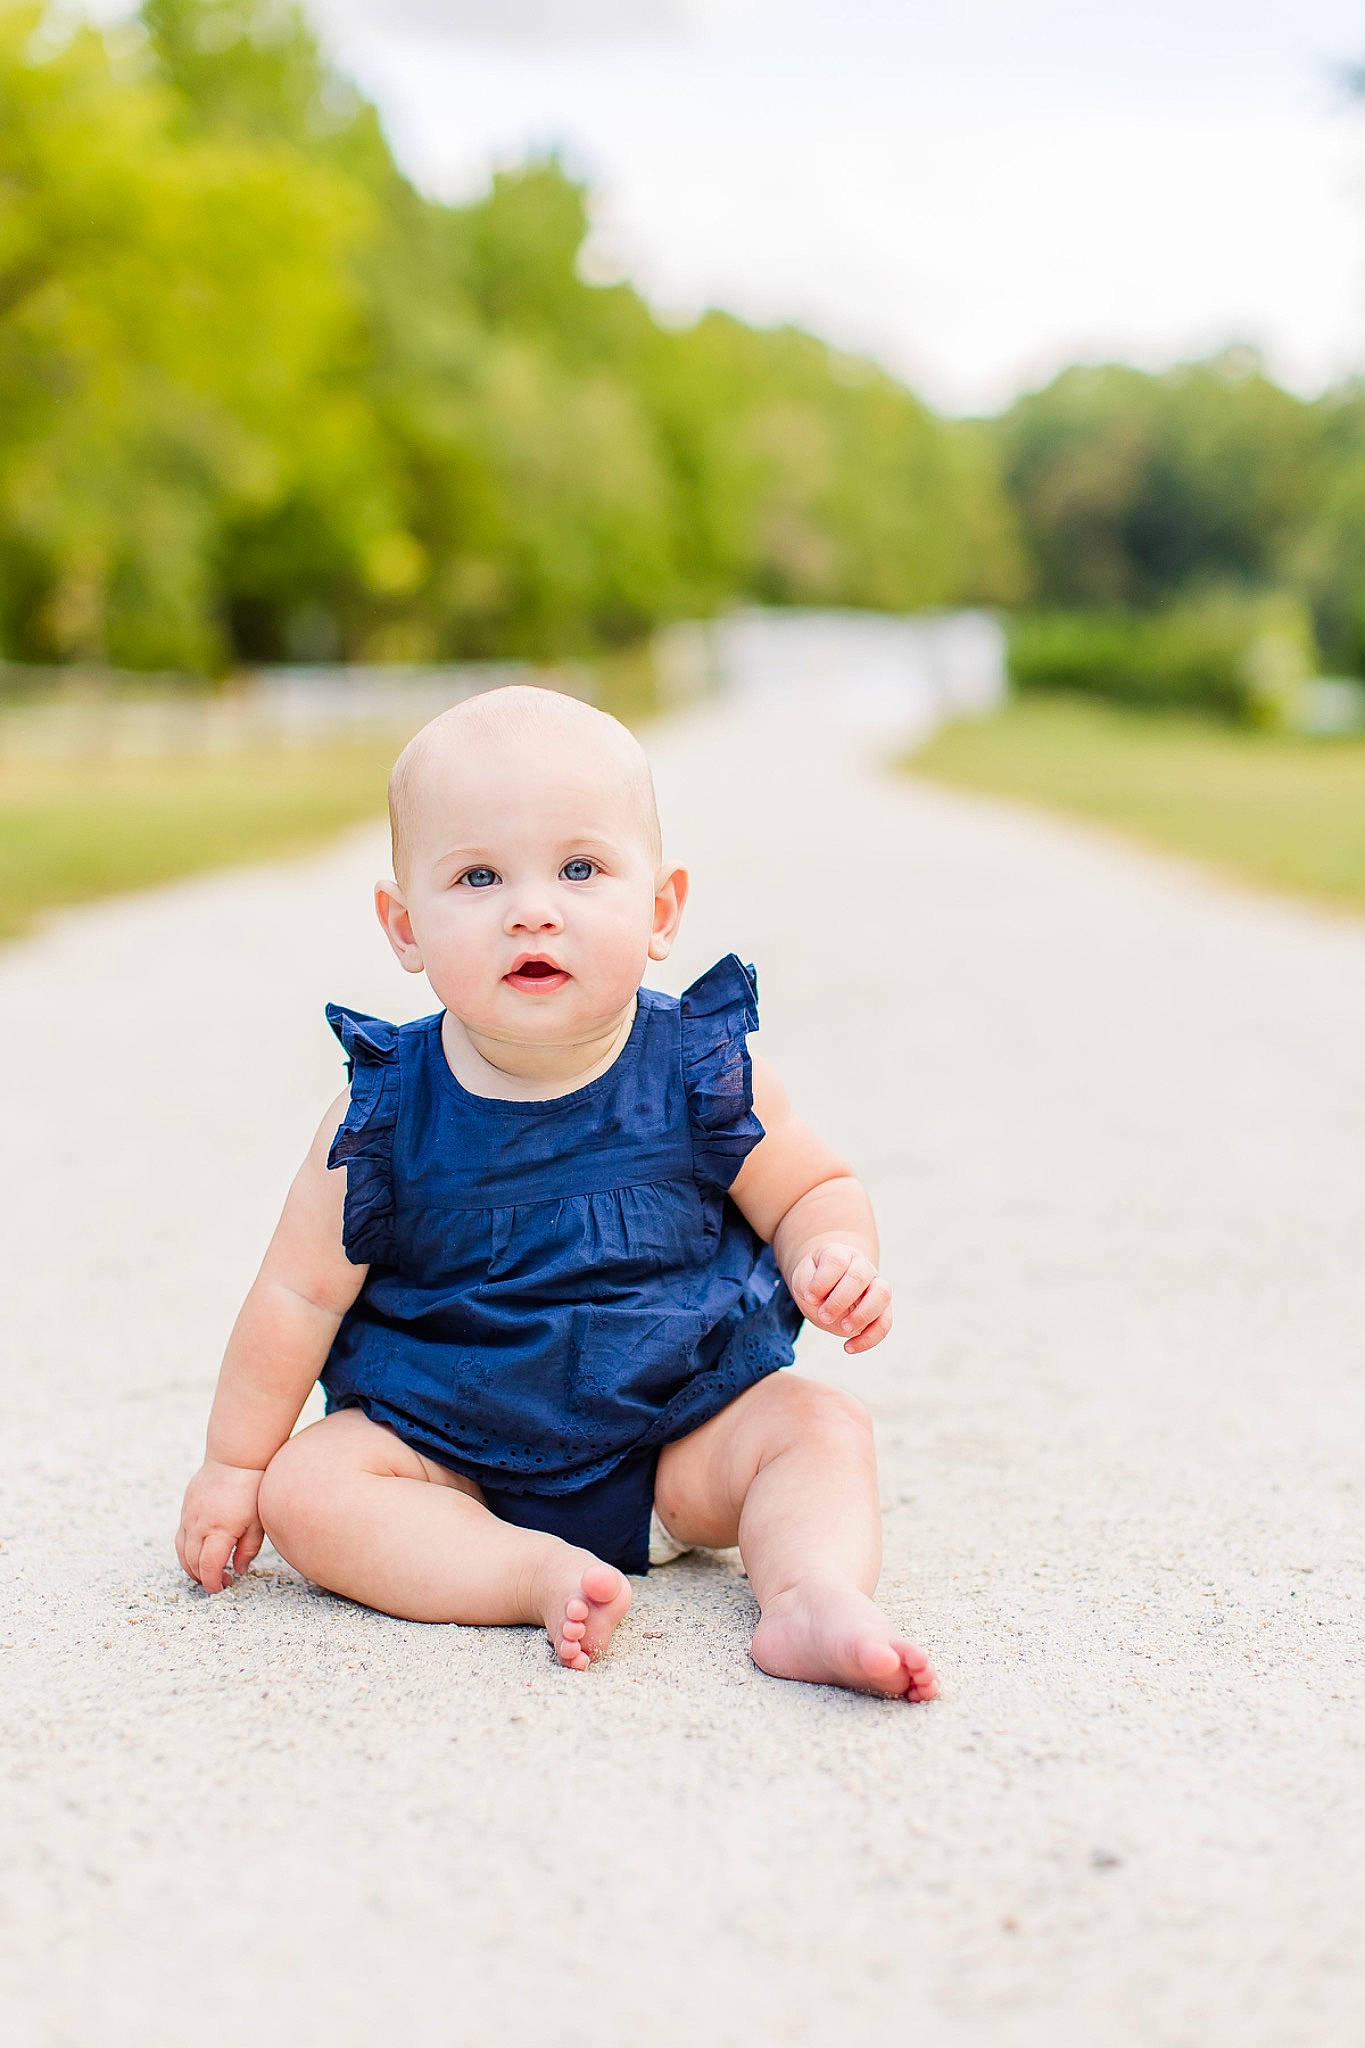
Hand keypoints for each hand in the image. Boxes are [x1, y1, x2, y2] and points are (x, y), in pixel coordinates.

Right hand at [176, 1460, 266, 1591]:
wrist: (235, 1457)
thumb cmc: (252, 1488)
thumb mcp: (257, 1522)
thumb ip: (247, 1549)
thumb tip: (237, 1569)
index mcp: (219, 1530)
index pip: (208, 1566)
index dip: (211, 1582)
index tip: (219, 1587)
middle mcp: (199, 1525)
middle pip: (191, 1562)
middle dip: (202, 1577)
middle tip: (218, 1581)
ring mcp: (189, 1515)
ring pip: (181, 1550)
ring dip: (190, 1565)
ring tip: (205, 1571)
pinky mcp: (187, 1506)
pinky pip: (180, 1534)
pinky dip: (186, 1549)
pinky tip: (198, 1550)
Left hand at [788, 1242, 891, 1354]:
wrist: (827, 1286)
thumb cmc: (814, 1280)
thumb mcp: (803, 1278)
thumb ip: (809, 1284)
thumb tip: (821, 1301)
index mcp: (841, 1255)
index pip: (837, 1260)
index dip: (822, 1280)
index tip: (809, 1296)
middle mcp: (862, 1267)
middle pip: (859, 1276)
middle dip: (839, 1300)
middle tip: (823, 1316)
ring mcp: (875, 1286)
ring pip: (882, 1294)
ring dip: (863, 1315)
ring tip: (844, 1328)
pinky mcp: (881, 1309)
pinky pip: (885, 1323)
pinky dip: (869, 1338)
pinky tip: (848, 1347)